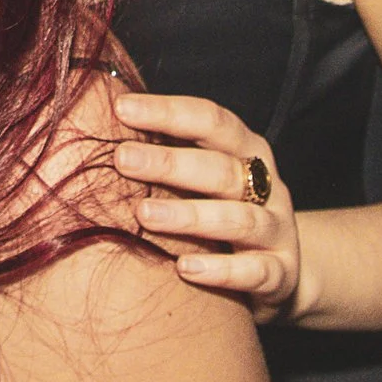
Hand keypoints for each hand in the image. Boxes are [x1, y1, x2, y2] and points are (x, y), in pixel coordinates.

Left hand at [114, 93, 311, 323]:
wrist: (282, 271)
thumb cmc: (222, 212)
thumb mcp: (204, 179)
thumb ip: (167, 156)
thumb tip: (100, 122)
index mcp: (246, 151)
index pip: (211, 121)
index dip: (168, 112)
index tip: (121, 108)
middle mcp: (266, 186)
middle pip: (222, 168)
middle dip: (171, 163)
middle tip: (122, 160)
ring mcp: (276, 230)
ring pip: (239, 219)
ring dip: (190, 215)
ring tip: (144, 215)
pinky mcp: (280, 273)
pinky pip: (256, 272)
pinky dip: (221, 270)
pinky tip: (184, 269)